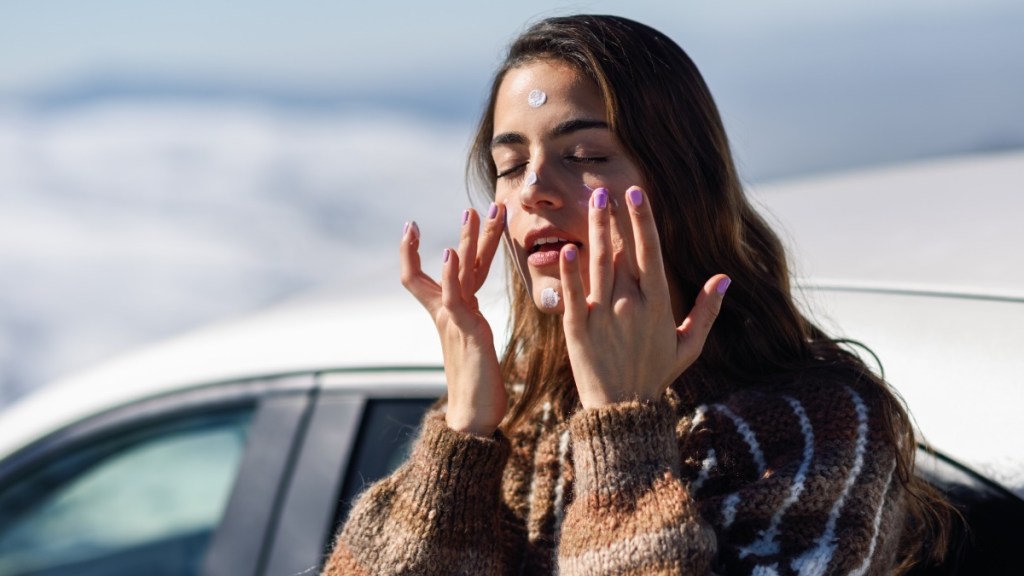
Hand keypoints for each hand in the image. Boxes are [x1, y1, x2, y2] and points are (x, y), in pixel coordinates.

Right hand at [400, 204, 506, 435]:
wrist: (474, 418)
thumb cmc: (480, 387)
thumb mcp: (475, 344)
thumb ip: (470, 324)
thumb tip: (472, 316)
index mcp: (454, 314)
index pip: (433, 276)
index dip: (420, 252)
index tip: (411, 227)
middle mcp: (450, 313)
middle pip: (452, 264)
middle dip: (466, 234)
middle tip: (473, 207)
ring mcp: (455, 320)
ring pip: (459, 272)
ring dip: (467, 240)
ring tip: (471, 213)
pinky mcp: (465, 331)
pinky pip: (456, 297)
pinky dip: (451, 274)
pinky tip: (450, 254)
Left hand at [558, 186, 728, 408]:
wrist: (622, 411)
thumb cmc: (655, 375)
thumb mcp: (688, 346)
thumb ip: (706, 311)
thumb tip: (723, 279)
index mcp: (657, 304)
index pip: (650, 252)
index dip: (643, 221)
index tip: (637, 194)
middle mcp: (631, 304)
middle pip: (621, 251)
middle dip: (613, 218)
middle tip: (605, 189)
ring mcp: (603, 315)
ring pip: (598, 263)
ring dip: (594, 230)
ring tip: (591, 203)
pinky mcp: (577, 328)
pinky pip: (572, 293)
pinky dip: (569, 271)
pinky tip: (566, 248)